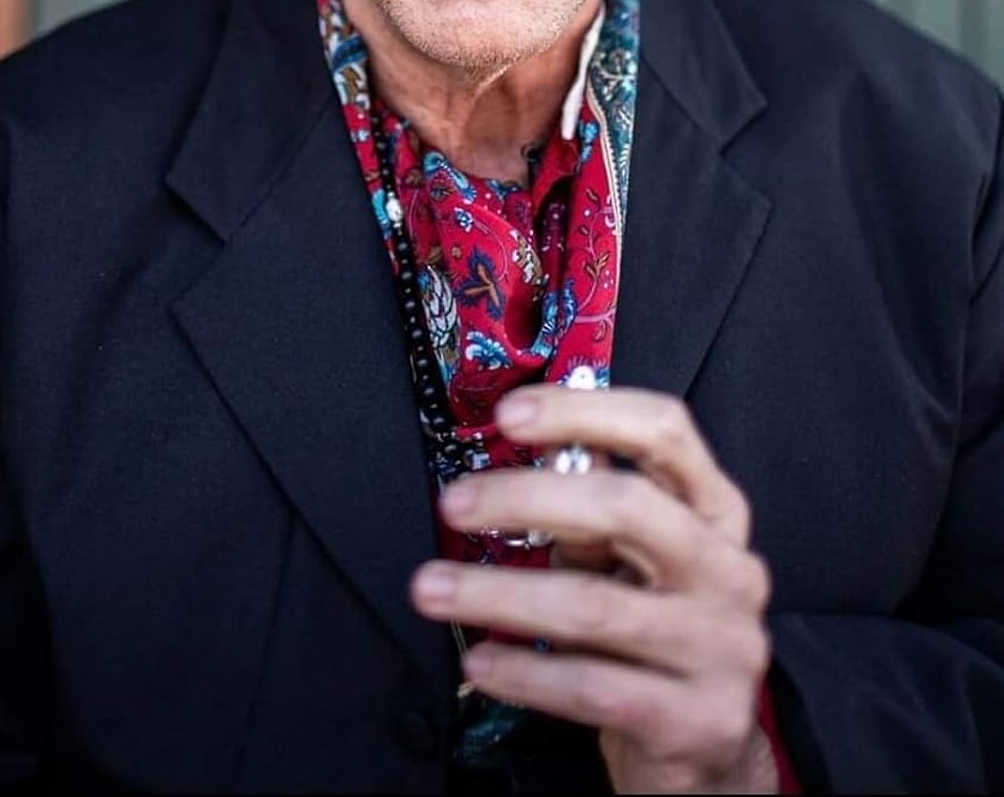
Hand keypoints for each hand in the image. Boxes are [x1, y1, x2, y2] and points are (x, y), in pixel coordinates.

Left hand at [410, 385, 778, 793]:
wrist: (707, 751)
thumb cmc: (655, 633)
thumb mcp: (633, 561)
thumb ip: (596, 511)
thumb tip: (541, 449)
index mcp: (716, 512)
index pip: (664, 432)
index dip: (586, 411)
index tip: (510, 414)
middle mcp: (729, 570)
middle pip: (627, 508)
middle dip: (527, 497)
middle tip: (455, 502)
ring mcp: (721, 646)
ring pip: (594, 606)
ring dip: (499, 593)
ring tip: (433, 587)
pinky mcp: (699, 720)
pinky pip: (593, 688)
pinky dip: (524, 673)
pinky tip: (480, 663)